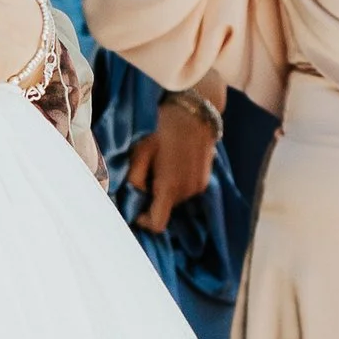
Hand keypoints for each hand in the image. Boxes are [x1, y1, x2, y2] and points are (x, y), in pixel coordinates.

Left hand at [124, 95, 218, 234]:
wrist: (194, 114)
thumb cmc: (162, 131)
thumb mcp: (140, 153)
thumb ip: (134, 179)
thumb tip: (133, 196)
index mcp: (170, 188)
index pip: (158, 224)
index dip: (144, 220)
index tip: (137, 207)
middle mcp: (187, 192)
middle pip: (166, 209)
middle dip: (154, 198)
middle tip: (148, 175)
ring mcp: (198, 187)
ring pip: (176, 200)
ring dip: (166, 190)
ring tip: (161, 166)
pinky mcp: (205, 180)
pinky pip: (186, 190)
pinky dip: (177, 184)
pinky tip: (174, 164)